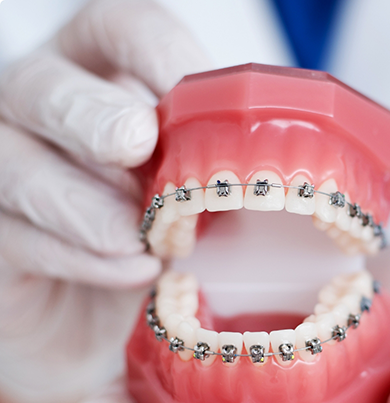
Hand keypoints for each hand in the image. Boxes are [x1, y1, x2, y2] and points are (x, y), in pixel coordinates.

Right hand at [0, 0, 210, 402]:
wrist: (107, 328)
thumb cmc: (169, 252)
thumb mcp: (209, 204)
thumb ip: (233, 176)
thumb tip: (307, 171)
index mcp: (109, 88)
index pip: (119, 34)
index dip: (152, 48)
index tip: (189, 85)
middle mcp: (50, 120)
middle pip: (46, 86)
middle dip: (92, 114)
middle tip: (135, 143)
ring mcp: (12, 175)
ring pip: (16, 162)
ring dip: (84, 202)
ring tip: (141, 240)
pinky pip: (17, 235)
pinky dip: (77, 256)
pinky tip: (129, 272)